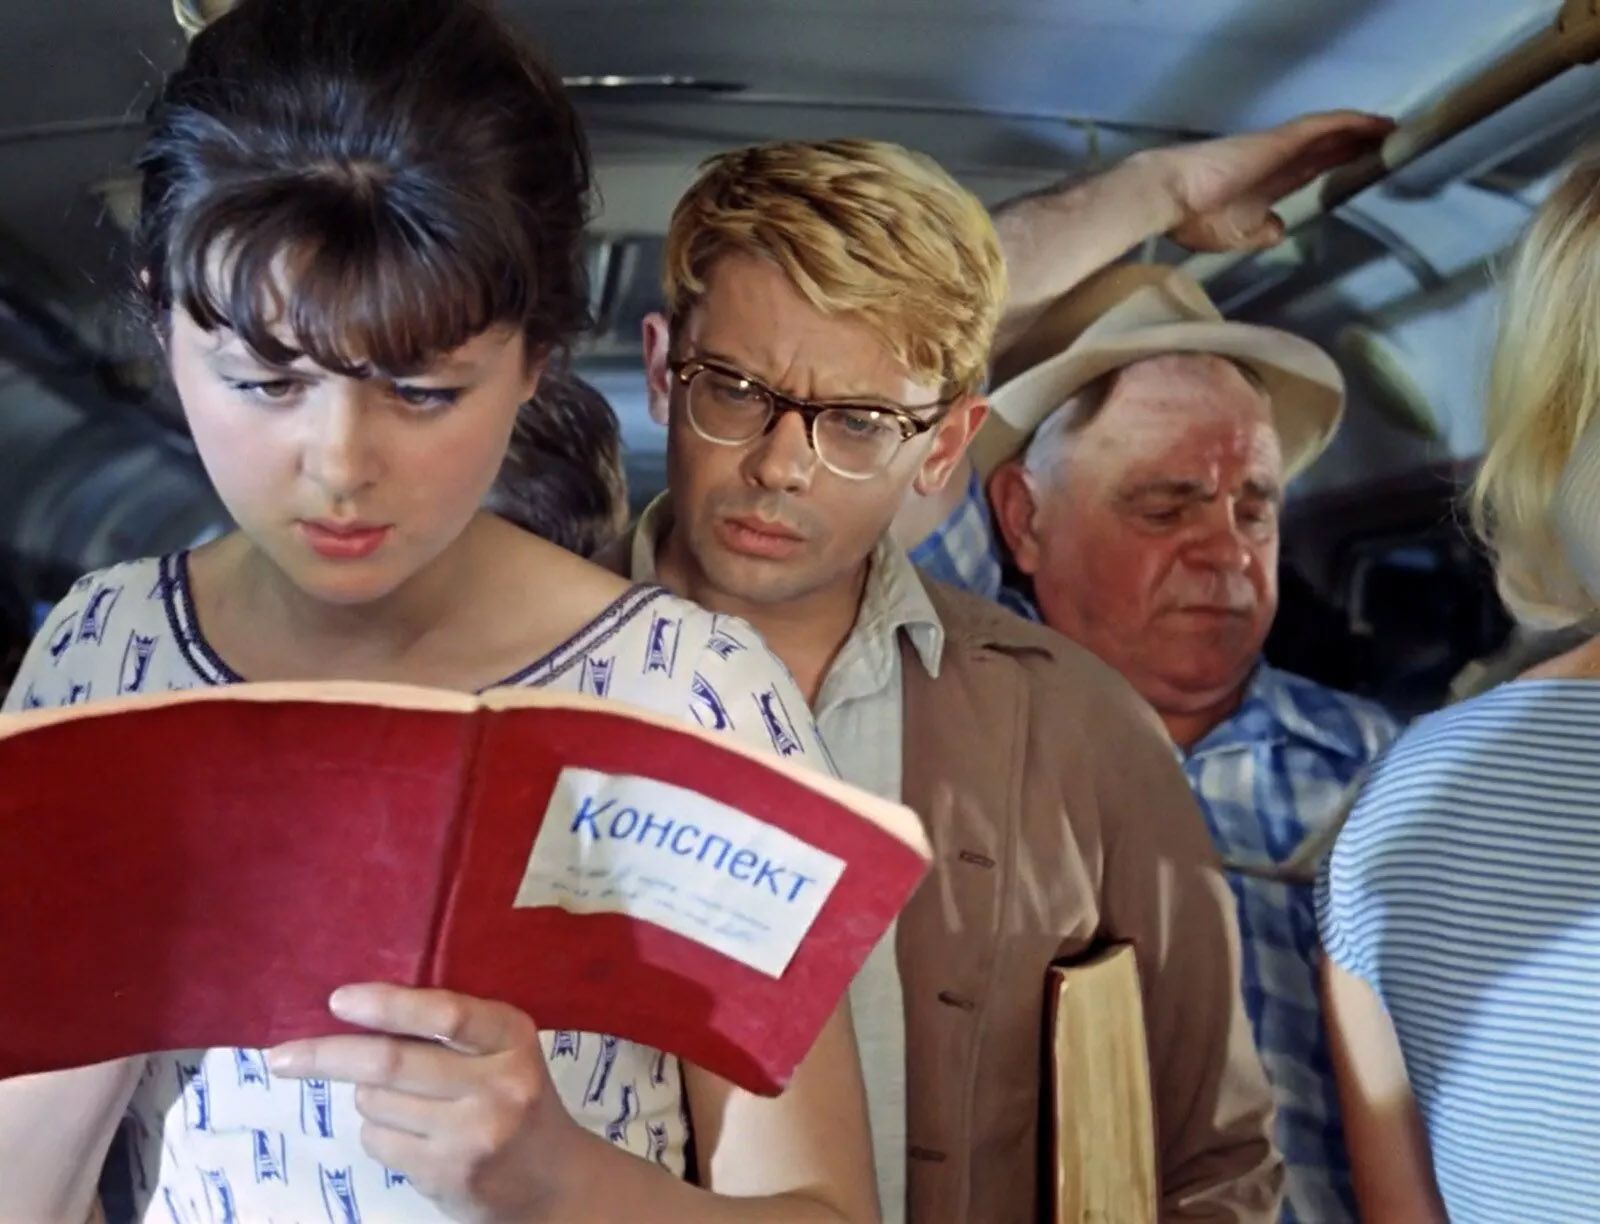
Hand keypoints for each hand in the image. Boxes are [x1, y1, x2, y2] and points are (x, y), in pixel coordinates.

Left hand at [268, 984, 578, 1223]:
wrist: (556, 1183)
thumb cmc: (517, 1098)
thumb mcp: (503, 1050)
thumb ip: (452, 1030)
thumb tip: (359, 1011)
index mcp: (512, 1037)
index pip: (444, 1013)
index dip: (387, 1005)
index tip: (338, 1000)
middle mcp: (497, 1085)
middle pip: (390, 1063)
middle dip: (326, 1056)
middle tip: (281, 1056)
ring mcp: (470, 1136)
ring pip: (375, 1104)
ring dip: (367, 1097)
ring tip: (404, 1101)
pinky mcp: (446, 1176)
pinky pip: (377, 1142)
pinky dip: (377, 1132)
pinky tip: (413, 1135)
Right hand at [1152, 110, 1393, 250]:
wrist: (1170, 196)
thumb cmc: (1193, 219)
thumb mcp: (1233, 236)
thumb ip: (1258, 232)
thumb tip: (1279, 229)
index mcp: (1263, 186)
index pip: (1305, 172)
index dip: (1331, 167)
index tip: (1356, 165)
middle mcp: (1274, 162)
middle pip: (1321, 150)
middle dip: (1351, 147)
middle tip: (1383, 144)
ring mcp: (1278, 147)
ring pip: (1328, 134)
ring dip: (1359, 131)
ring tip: (1390, 130)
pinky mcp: (1280, 139)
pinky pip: (1323, 127)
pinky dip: (1351, 123)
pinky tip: (1375, 124)